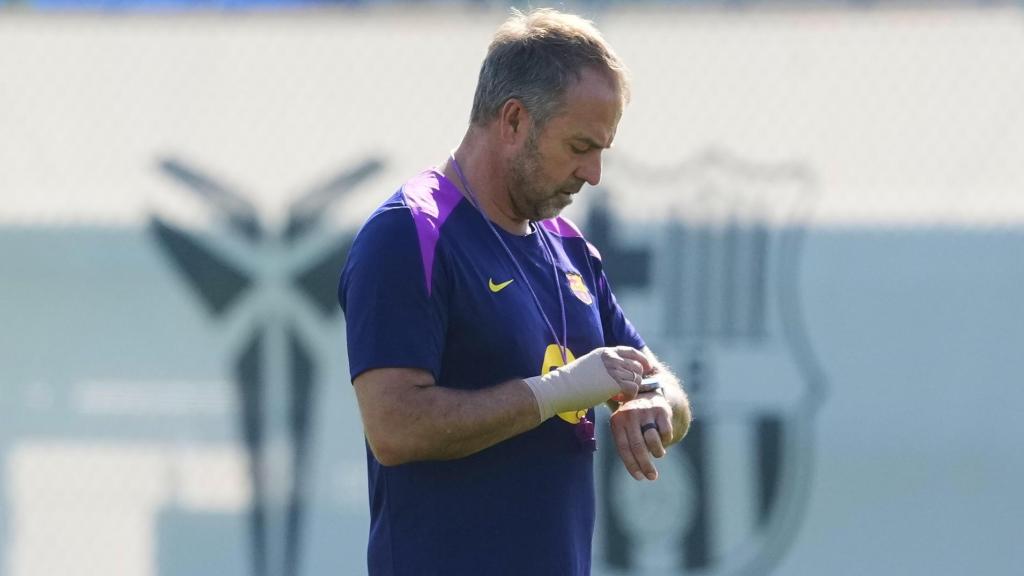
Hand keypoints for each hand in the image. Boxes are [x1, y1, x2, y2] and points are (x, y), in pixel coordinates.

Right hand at [522, 346, 651, 420]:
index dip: (641, 359)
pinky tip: (618, 399)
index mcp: (605, 352)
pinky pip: (633, 389)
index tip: (645, 368)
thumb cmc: (571, 382)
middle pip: (637, 365)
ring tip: (620, 395)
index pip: (631, 351)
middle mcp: (611, 357)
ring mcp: (614, 369)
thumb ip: (605, 367)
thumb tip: (617, 377)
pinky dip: (629, 396)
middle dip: (637, 378)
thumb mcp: (590, 366)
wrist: (560, 388)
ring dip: (632, 388)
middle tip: (629, 389)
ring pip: (637, 378)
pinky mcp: (615, 382)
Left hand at [609, 392, 673, 480]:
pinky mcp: (661, 409)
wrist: (647, 395)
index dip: (631, 465)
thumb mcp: (624, 428)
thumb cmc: (633, 420)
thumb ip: (627, 446)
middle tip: (652, 476)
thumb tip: (638, 472)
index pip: (623, 447)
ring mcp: (645, 411)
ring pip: (653, 440)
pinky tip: (663, 440)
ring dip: (657, 452)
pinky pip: (666, 433)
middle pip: (638, 446)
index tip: (639, 477)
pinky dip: (666, 441)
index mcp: (617, 421)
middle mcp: (630, 414)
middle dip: (646, 465)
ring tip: (659, 454)